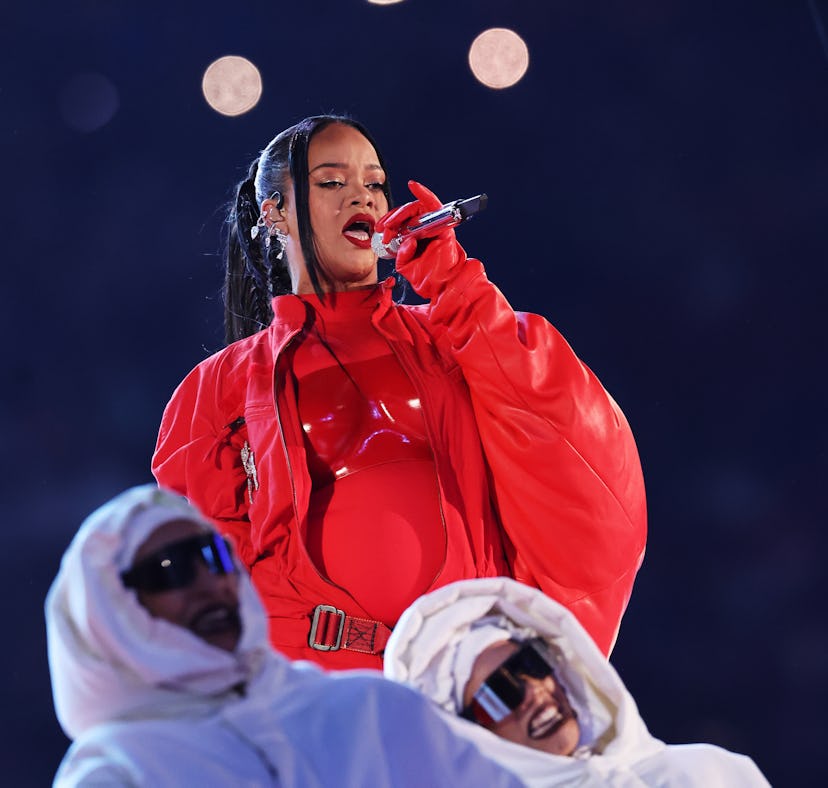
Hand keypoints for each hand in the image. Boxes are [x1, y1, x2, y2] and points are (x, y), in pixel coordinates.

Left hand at [375, 181, 465, 297]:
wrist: (442, 285)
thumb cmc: (426, 277)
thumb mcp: (404, 265)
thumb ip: (400, 253)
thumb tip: (405, 240)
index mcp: (414, 237)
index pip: (400, 223)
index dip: (388, 225)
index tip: (379, 233)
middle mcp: (423, 229)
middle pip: (405, 215)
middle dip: (390, 220)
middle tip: (382, 230)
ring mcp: (433, 225)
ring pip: (414, 209)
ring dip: (400, 214)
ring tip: (390, 225)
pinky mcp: (442, 224)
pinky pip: (433, 204)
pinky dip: (424, 193)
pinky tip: (413, 186)